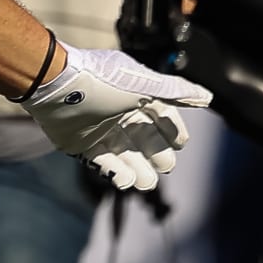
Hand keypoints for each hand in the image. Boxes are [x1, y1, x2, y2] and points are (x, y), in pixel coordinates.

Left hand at [19, 41, 211, 190]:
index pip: (161, 116)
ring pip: (126, 154)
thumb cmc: (101, 80)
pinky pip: (104, 162)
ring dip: (139, 169)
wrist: (55, 86)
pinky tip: (127, 181)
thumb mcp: (144, 84)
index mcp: (135, 95)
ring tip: (147, 181)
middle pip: (145, 138)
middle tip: (166, 165)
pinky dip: (116, 173)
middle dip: (157, 153)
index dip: (172, 130)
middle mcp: (118, 112)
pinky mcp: (82, 144)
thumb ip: (175, 91)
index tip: (181, 143)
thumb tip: (207, 97)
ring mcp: (100, 129)